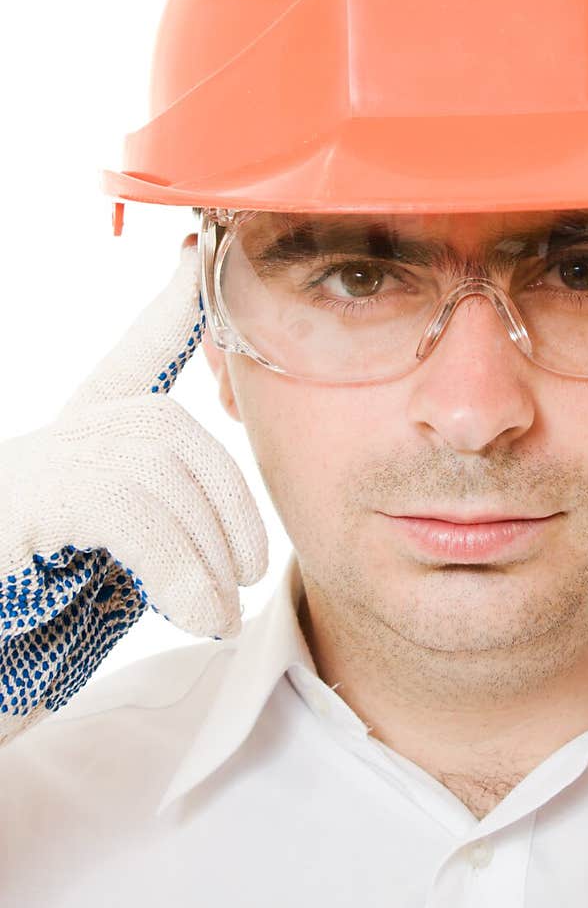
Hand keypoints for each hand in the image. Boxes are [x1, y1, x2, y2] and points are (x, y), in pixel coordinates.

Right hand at [0, 238, 267, 741]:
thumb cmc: (28, 644)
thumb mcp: (113, 579)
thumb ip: (162, 536)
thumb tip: (238, 549)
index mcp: (73, 450)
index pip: (129, 363)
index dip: (166, 313)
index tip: (191, 264)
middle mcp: (47, 444)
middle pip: (170, 428)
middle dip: (229, 500)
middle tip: (246, 574)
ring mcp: (24, 467)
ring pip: (156, 467)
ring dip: (207, 549)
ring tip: (217, 613)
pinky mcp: (16, 501)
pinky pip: (125, 506)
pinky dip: (179, 565)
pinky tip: (195, 613)